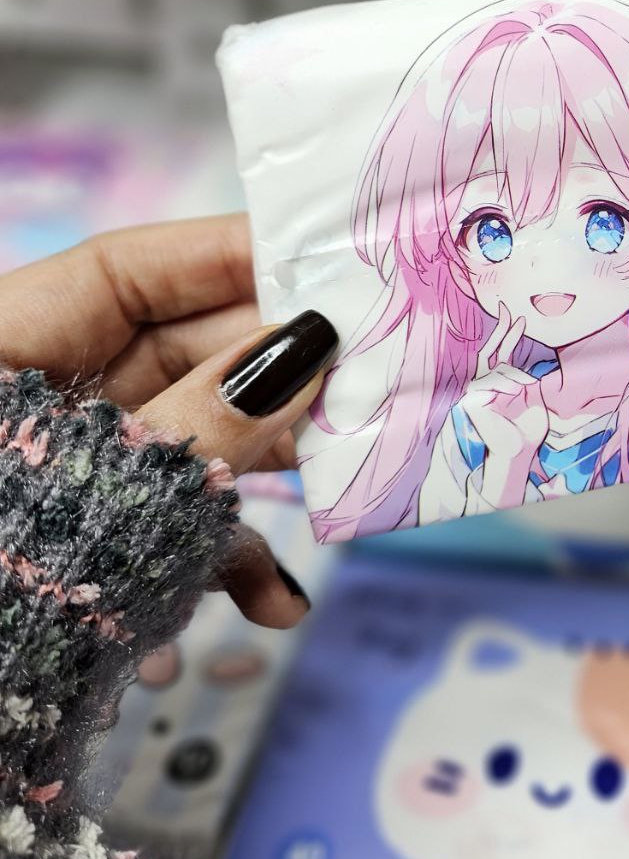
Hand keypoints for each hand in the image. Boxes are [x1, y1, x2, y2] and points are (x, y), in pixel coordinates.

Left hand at [0, 215, 336, 628]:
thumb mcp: (91, 485)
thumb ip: (199, 420)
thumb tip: (306, 349)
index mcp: (6, 349)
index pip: (126, 272)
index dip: (228, 256)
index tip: (322, 259)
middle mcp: (41, 402)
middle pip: (178, 352)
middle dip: (274, 372)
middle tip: (363, 372)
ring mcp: (72, 472)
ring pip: (190, 438)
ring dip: (266, 469)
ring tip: (342, 476)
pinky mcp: (91, 537)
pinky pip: (166, 523)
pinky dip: (219, 555)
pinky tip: (271, 601)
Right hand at [459, 302, 547, 507]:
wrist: (517, 453)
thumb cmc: (527, 429)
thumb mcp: (534, 398)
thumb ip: (530, 379)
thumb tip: (535, 364)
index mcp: (500, 380)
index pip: (501, 350)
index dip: (508, 332)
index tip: (521, 317)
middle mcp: (487, 383)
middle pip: (490, 350)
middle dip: (500, 329)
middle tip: (507, 307)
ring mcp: (478, 392)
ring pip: (494, 369)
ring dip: (513, 375)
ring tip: (528, 385)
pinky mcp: (473, 403)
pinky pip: (487, 384)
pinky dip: (502, 383)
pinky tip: (516, 388)